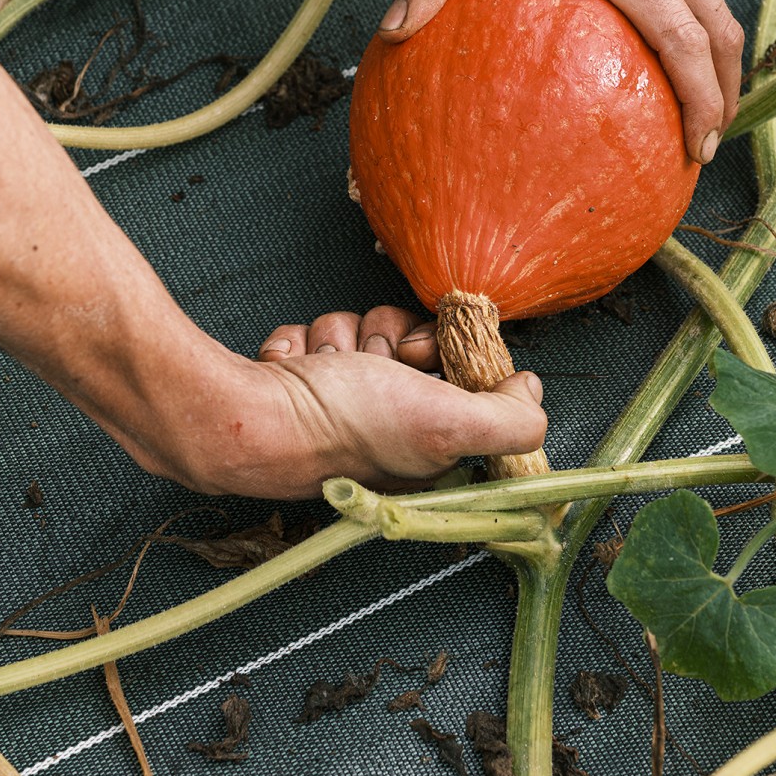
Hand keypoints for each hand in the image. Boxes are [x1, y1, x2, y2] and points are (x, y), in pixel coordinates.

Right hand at [144, 305, 544, 499]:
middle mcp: (383, 428)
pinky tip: (294, 368)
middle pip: (407, 341)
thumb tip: (531, 392)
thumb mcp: (447, 425)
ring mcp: (334, 401)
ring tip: (325, 371)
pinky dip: (301, 343)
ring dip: (340, 339)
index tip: (424, 354)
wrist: (244, 419)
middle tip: (371, 363)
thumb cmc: (341, 428)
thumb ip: (507, 418)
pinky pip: (313, 332)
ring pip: (360, 329)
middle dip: (386, 339)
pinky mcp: (295, 379)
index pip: (454, 372)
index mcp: (424, 446)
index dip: (442, 351)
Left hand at [377, 0, 741, 161]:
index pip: (688, 48)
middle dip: (721, 95)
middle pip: (721, 35)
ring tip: (684, 95)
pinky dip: (691, 12)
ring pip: (712, 2)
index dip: (701, 106)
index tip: (696, 153)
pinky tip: (648, 21)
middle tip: (701, 142)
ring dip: (710, 54)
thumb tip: (392, 30)